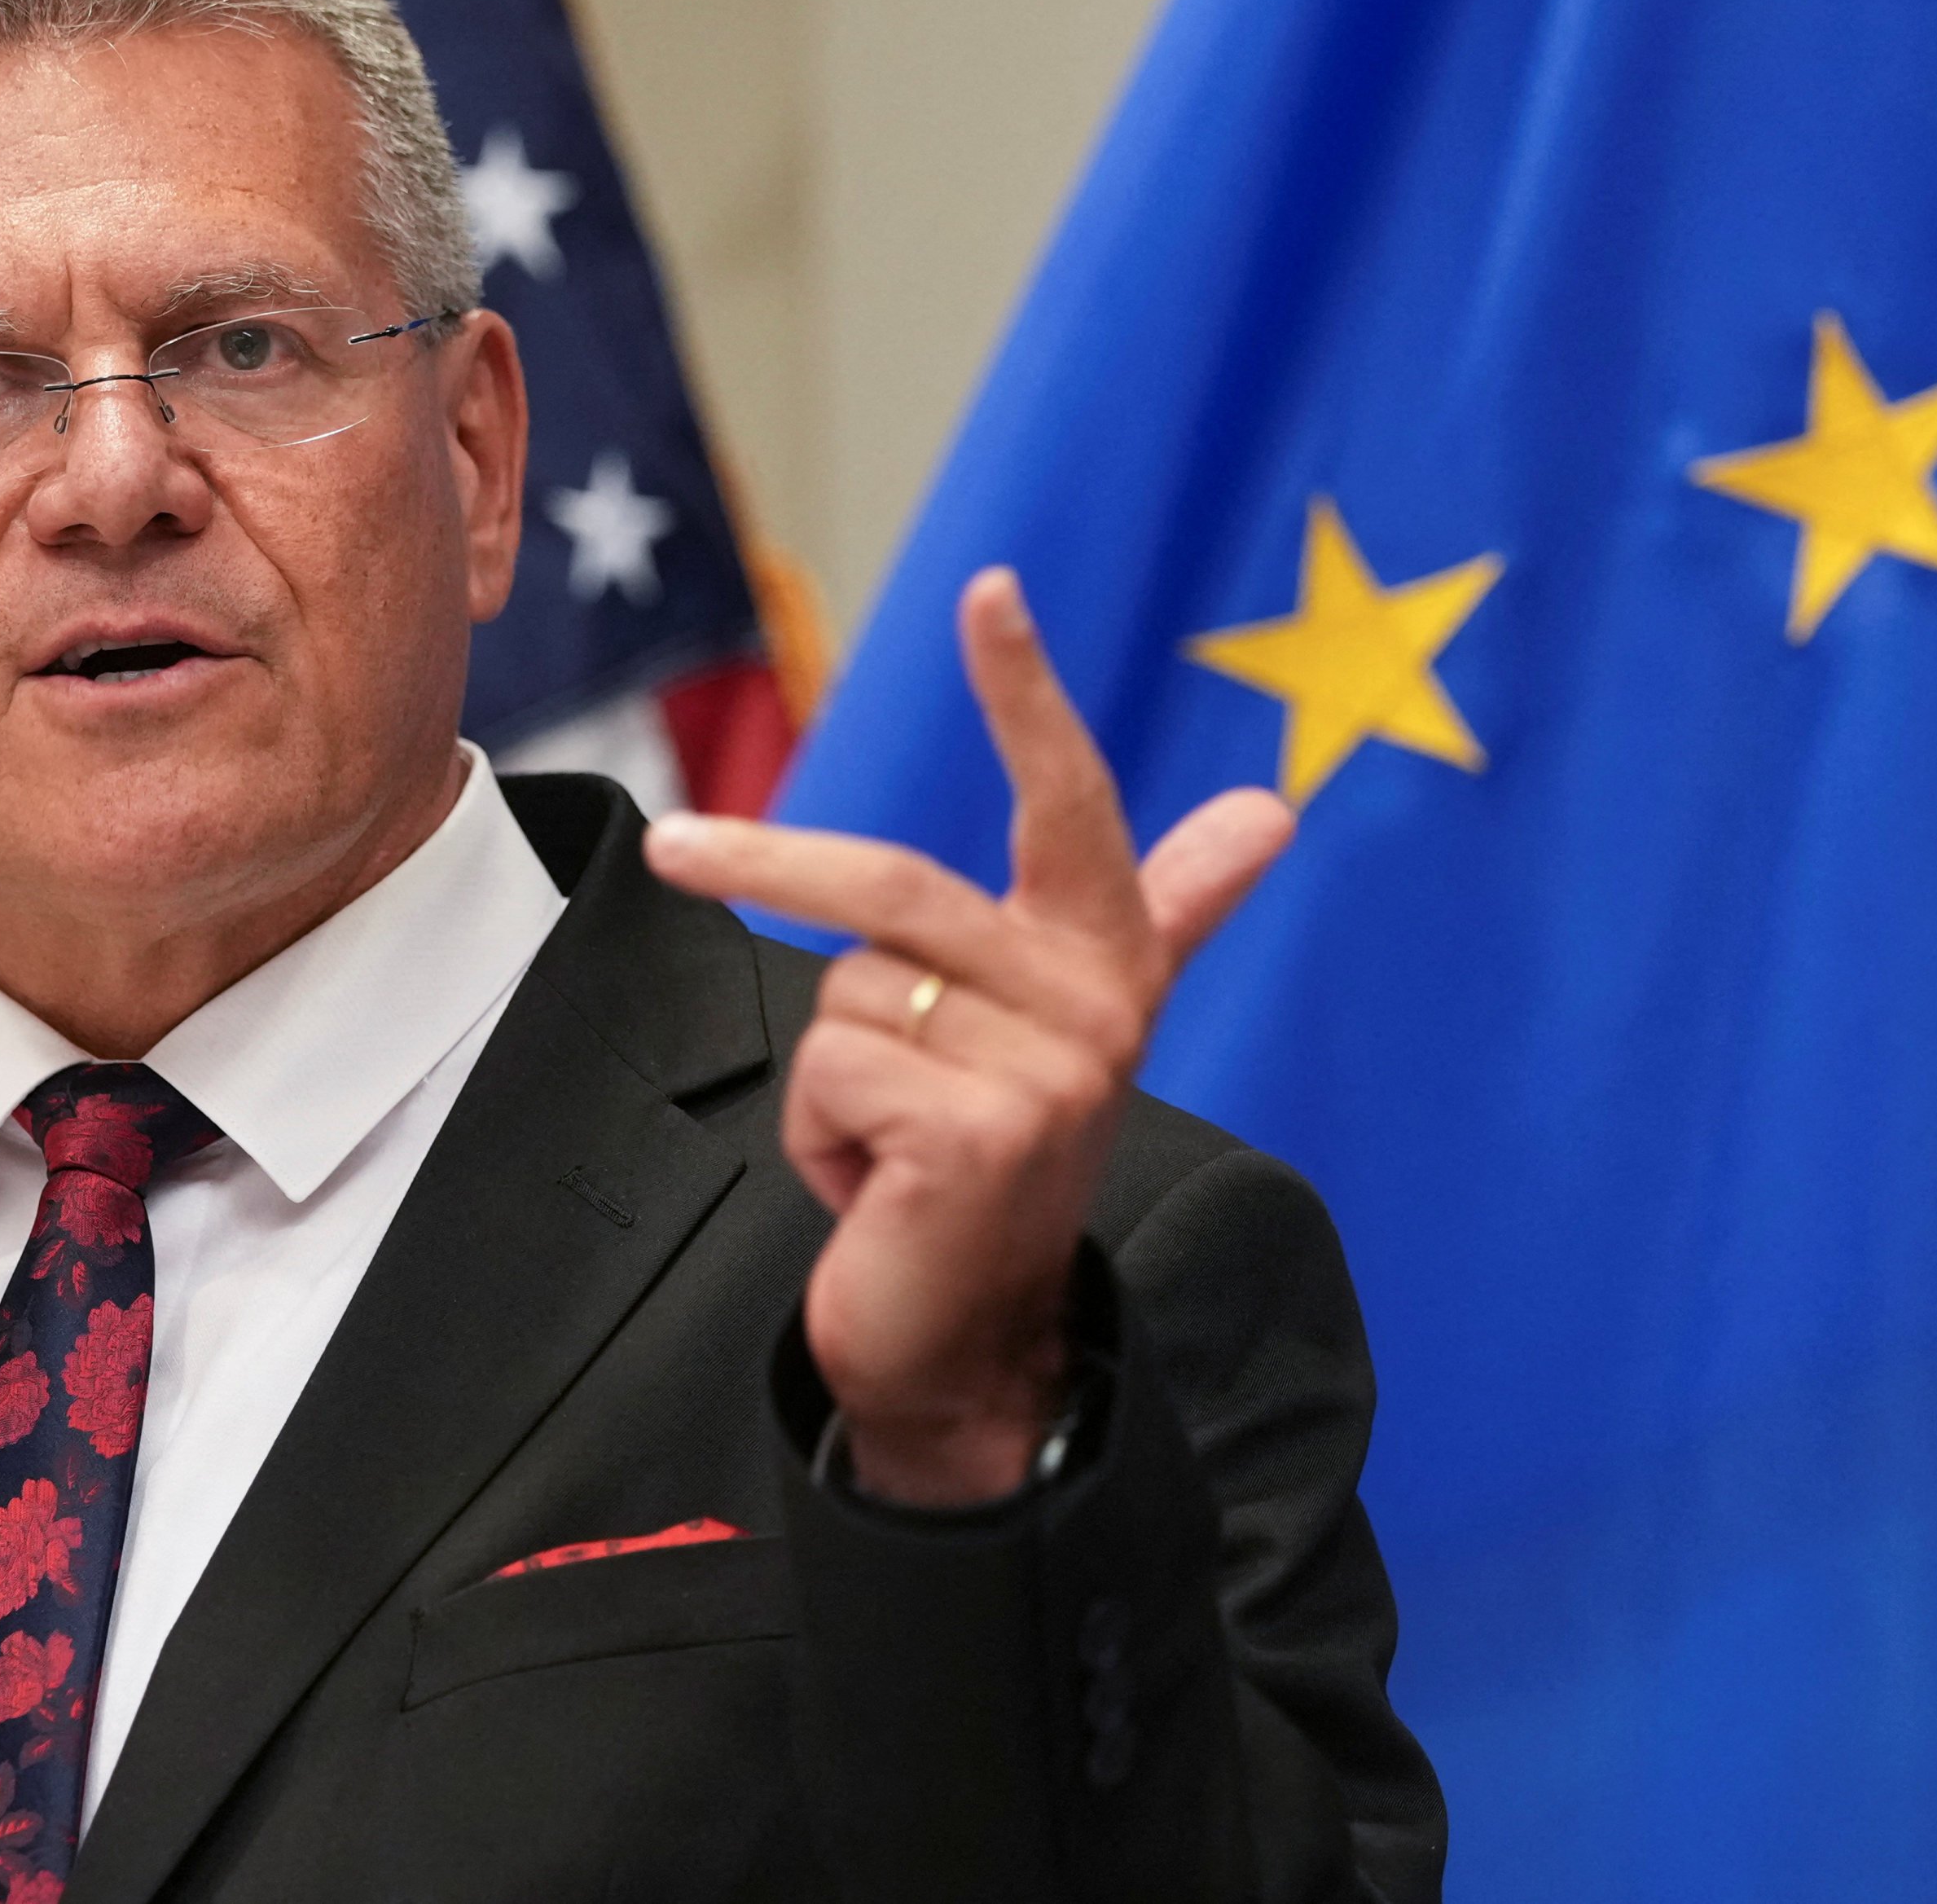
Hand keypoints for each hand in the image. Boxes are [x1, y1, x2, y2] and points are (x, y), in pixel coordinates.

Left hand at [642, 568, 1293, 1505]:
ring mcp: (1044, 1072)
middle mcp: (1093, 1007)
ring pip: (847, 995)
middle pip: (893, 888)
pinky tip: (878, 1189)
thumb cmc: (992, 1167)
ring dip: (829, 1079)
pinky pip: (831, 1072)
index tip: (990, 590)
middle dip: (764, 862)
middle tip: (665, 848)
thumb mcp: (1067, 1029)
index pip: (1074, 805)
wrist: (976, 1346)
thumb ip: (1166, 908)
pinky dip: (818, 1137)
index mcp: (1108, 962)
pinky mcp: (977, 1134)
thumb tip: (1272, 808)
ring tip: (885, 1146)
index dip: (1027, 695)